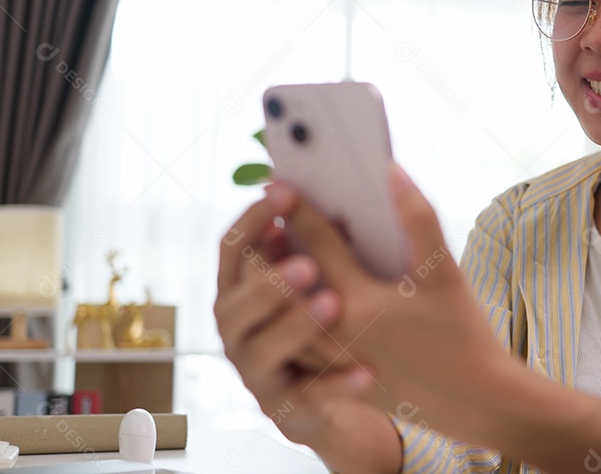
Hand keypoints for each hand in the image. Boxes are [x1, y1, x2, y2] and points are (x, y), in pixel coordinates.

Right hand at [215, 190, 401, 471]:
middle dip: (269, 282)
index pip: (231, 249)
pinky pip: (309, 397)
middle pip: (233, 304)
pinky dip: (337, 384)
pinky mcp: (286, 409)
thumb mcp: (316, 281)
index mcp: (241, 290)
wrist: (334, 396)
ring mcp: (257, 372)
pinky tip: (369, 372)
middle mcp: (238, 330)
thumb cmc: (326, 323)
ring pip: (262, 350)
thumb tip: (327, 194)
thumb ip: (310, 245)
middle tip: (308, 264)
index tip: (284, 191)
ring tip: (334, 304)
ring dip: (296, 326)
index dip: (253, 219)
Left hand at [275, 165, 512, 440]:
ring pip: (278, 314)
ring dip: (269, 278)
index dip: (295, 208)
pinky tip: (287, 293)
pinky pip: (291, 341)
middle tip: (264, 212)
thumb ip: (417, 218)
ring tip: (267, 247)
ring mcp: (330, 360)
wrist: (474, 401)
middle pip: (281, 279)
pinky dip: (282, 312)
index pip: (315, 243)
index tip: (278, 183)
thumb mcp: (445, 272)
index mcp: (361, 301)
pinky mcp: (333, 378)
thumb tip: (392, 172)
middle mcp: (336, 332)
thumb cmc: (463, 333)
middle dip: (268, 241)